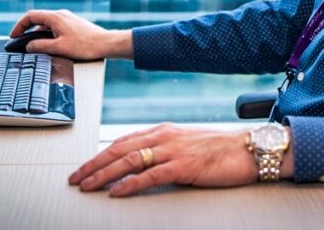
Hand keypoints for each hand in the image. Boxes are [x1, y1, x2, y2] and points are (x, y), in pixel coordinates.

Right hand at [10, 8, 132, 59]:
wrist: (105, 44)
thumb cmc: (85, 45)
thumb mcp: (59, 48)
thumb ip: (40, 47)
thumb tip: (28, 46)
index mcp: (55, 17)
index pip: (30, 16)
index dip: (19, 25)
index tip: (14, 35)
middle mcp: (61, 15)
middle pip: (38, 19)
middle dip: (27, 29)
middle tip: (20, 40)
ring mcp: (67, 19)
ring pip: (47, 24)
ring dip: (38, 34)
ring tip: (34, 46)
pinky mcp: (73, 25)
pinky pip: (55, 27)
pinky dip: (47, 34)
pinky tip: (49, 45)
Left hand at [69, 123, 287, 196]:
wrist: (248, 149)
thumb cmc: (220, 149)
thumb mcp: (185, 145)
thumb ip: (163, 151)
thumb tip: (142, 165)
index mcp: (163, 131)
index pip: (122, 142)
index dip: (100, 155)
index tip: (84, 167)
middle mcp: (164, 137)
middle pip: (118, 149)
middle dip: (93, 164)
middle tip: (75, 177)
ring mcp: (173, 150)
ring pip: (129, 160)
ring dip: (104, 174)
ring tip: (88, 185)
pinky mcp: (183, 166)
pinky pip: (150, 175)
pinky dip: (129, 183)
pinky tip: (116, 191)